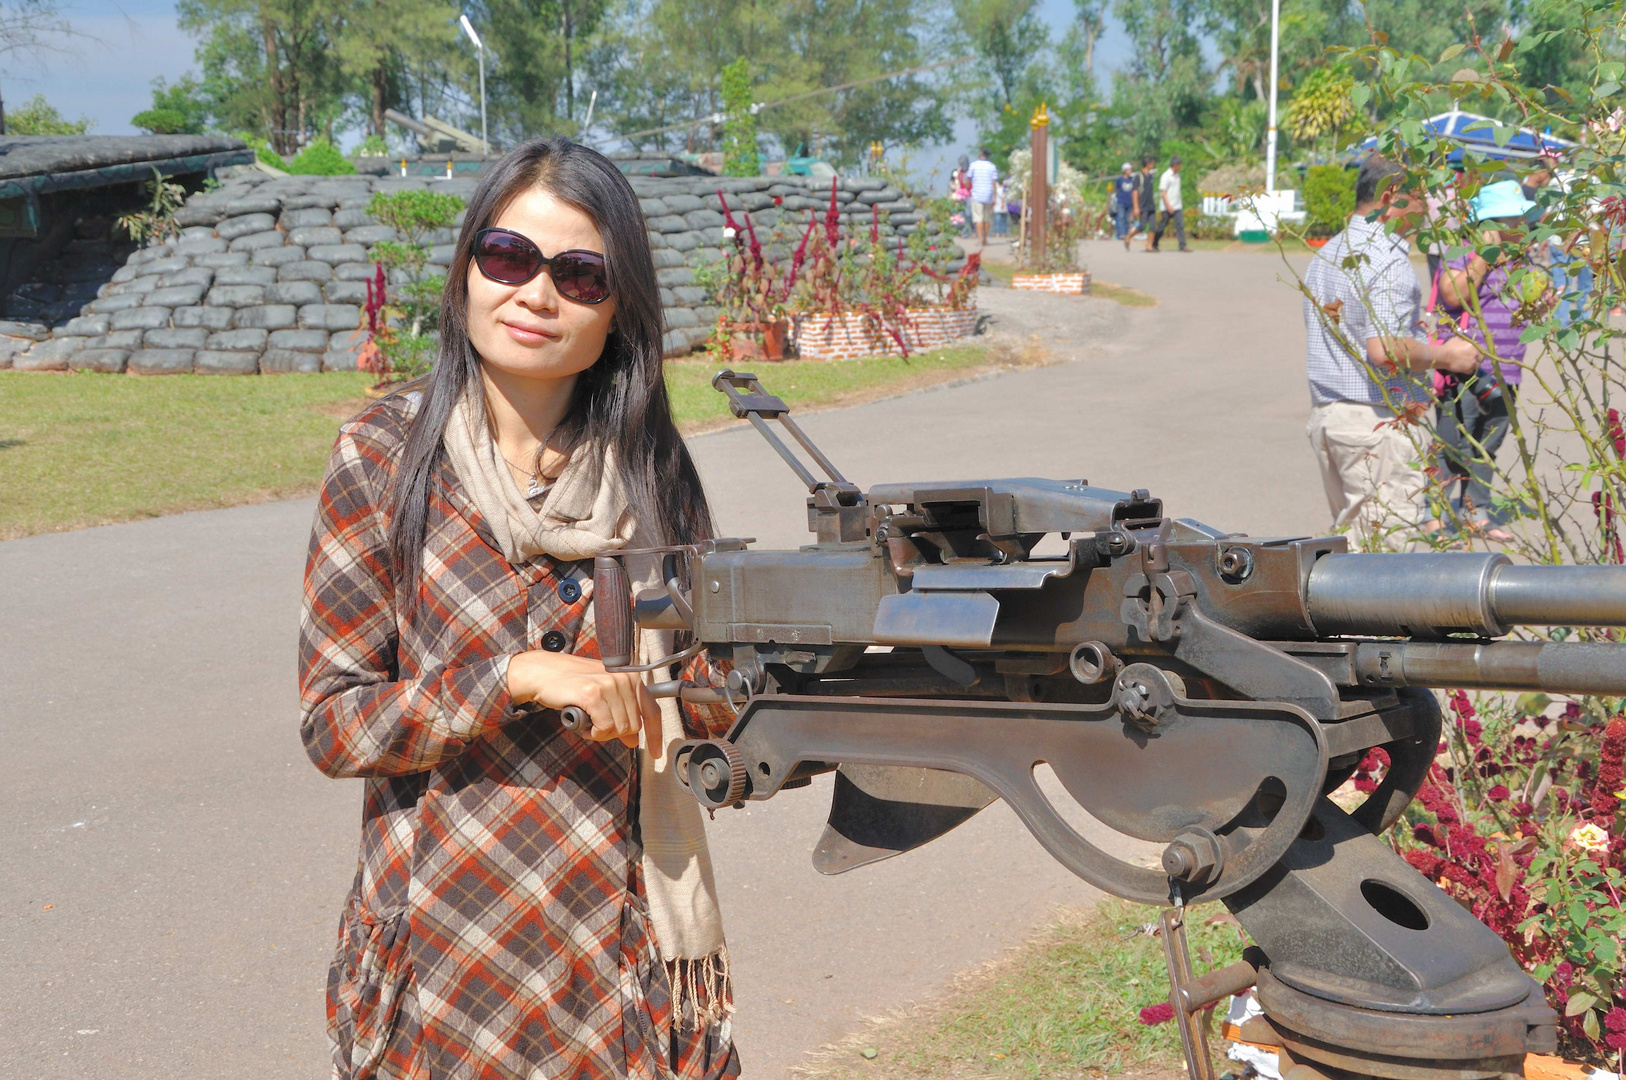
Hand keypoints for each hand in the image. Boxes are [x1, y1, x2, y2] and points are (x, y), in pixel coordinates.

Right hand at [507, 650, 660, 749]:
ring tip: (588, 723)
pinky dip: (593, 733)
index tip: (656, 753)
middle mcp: (624, 678)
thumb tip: (634, 740)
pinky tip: (583, 725)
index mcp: (631, 677)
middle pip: (635, 726)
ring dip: (602, 734)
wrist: (543, 673)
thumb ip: (622, 714)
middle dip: (615, 734)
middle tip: (596, 727)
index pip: (652, 710)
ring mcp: (609, 685)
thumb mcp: (604, 697)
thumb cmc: (573, 685)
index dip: (656, 735)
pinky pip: (604, 728)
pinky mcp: (593, 694)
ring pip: (620, 729)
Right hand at [1436, 336, 1480, 374]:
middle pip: (1481, 358)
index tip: (1475, 353)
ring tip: (1467, 365)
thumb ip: (1464, 341)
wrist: (1443, 356)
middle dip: (1477, 359)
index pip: (1482, 350)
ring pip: (1477, 365)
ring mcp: (1472, 363)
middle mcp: (1475, 354)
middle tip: (1472, 359)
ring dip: (1473, 365)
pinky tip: (1463, 368)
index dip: (1478, 352)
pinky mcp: (1468, 370)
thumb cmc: (1449, 347)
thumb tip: (1466, 342)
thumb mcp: (1457, 339)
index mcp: (1473, 346)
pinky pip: (1471, 371)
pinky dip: (1468, 370)